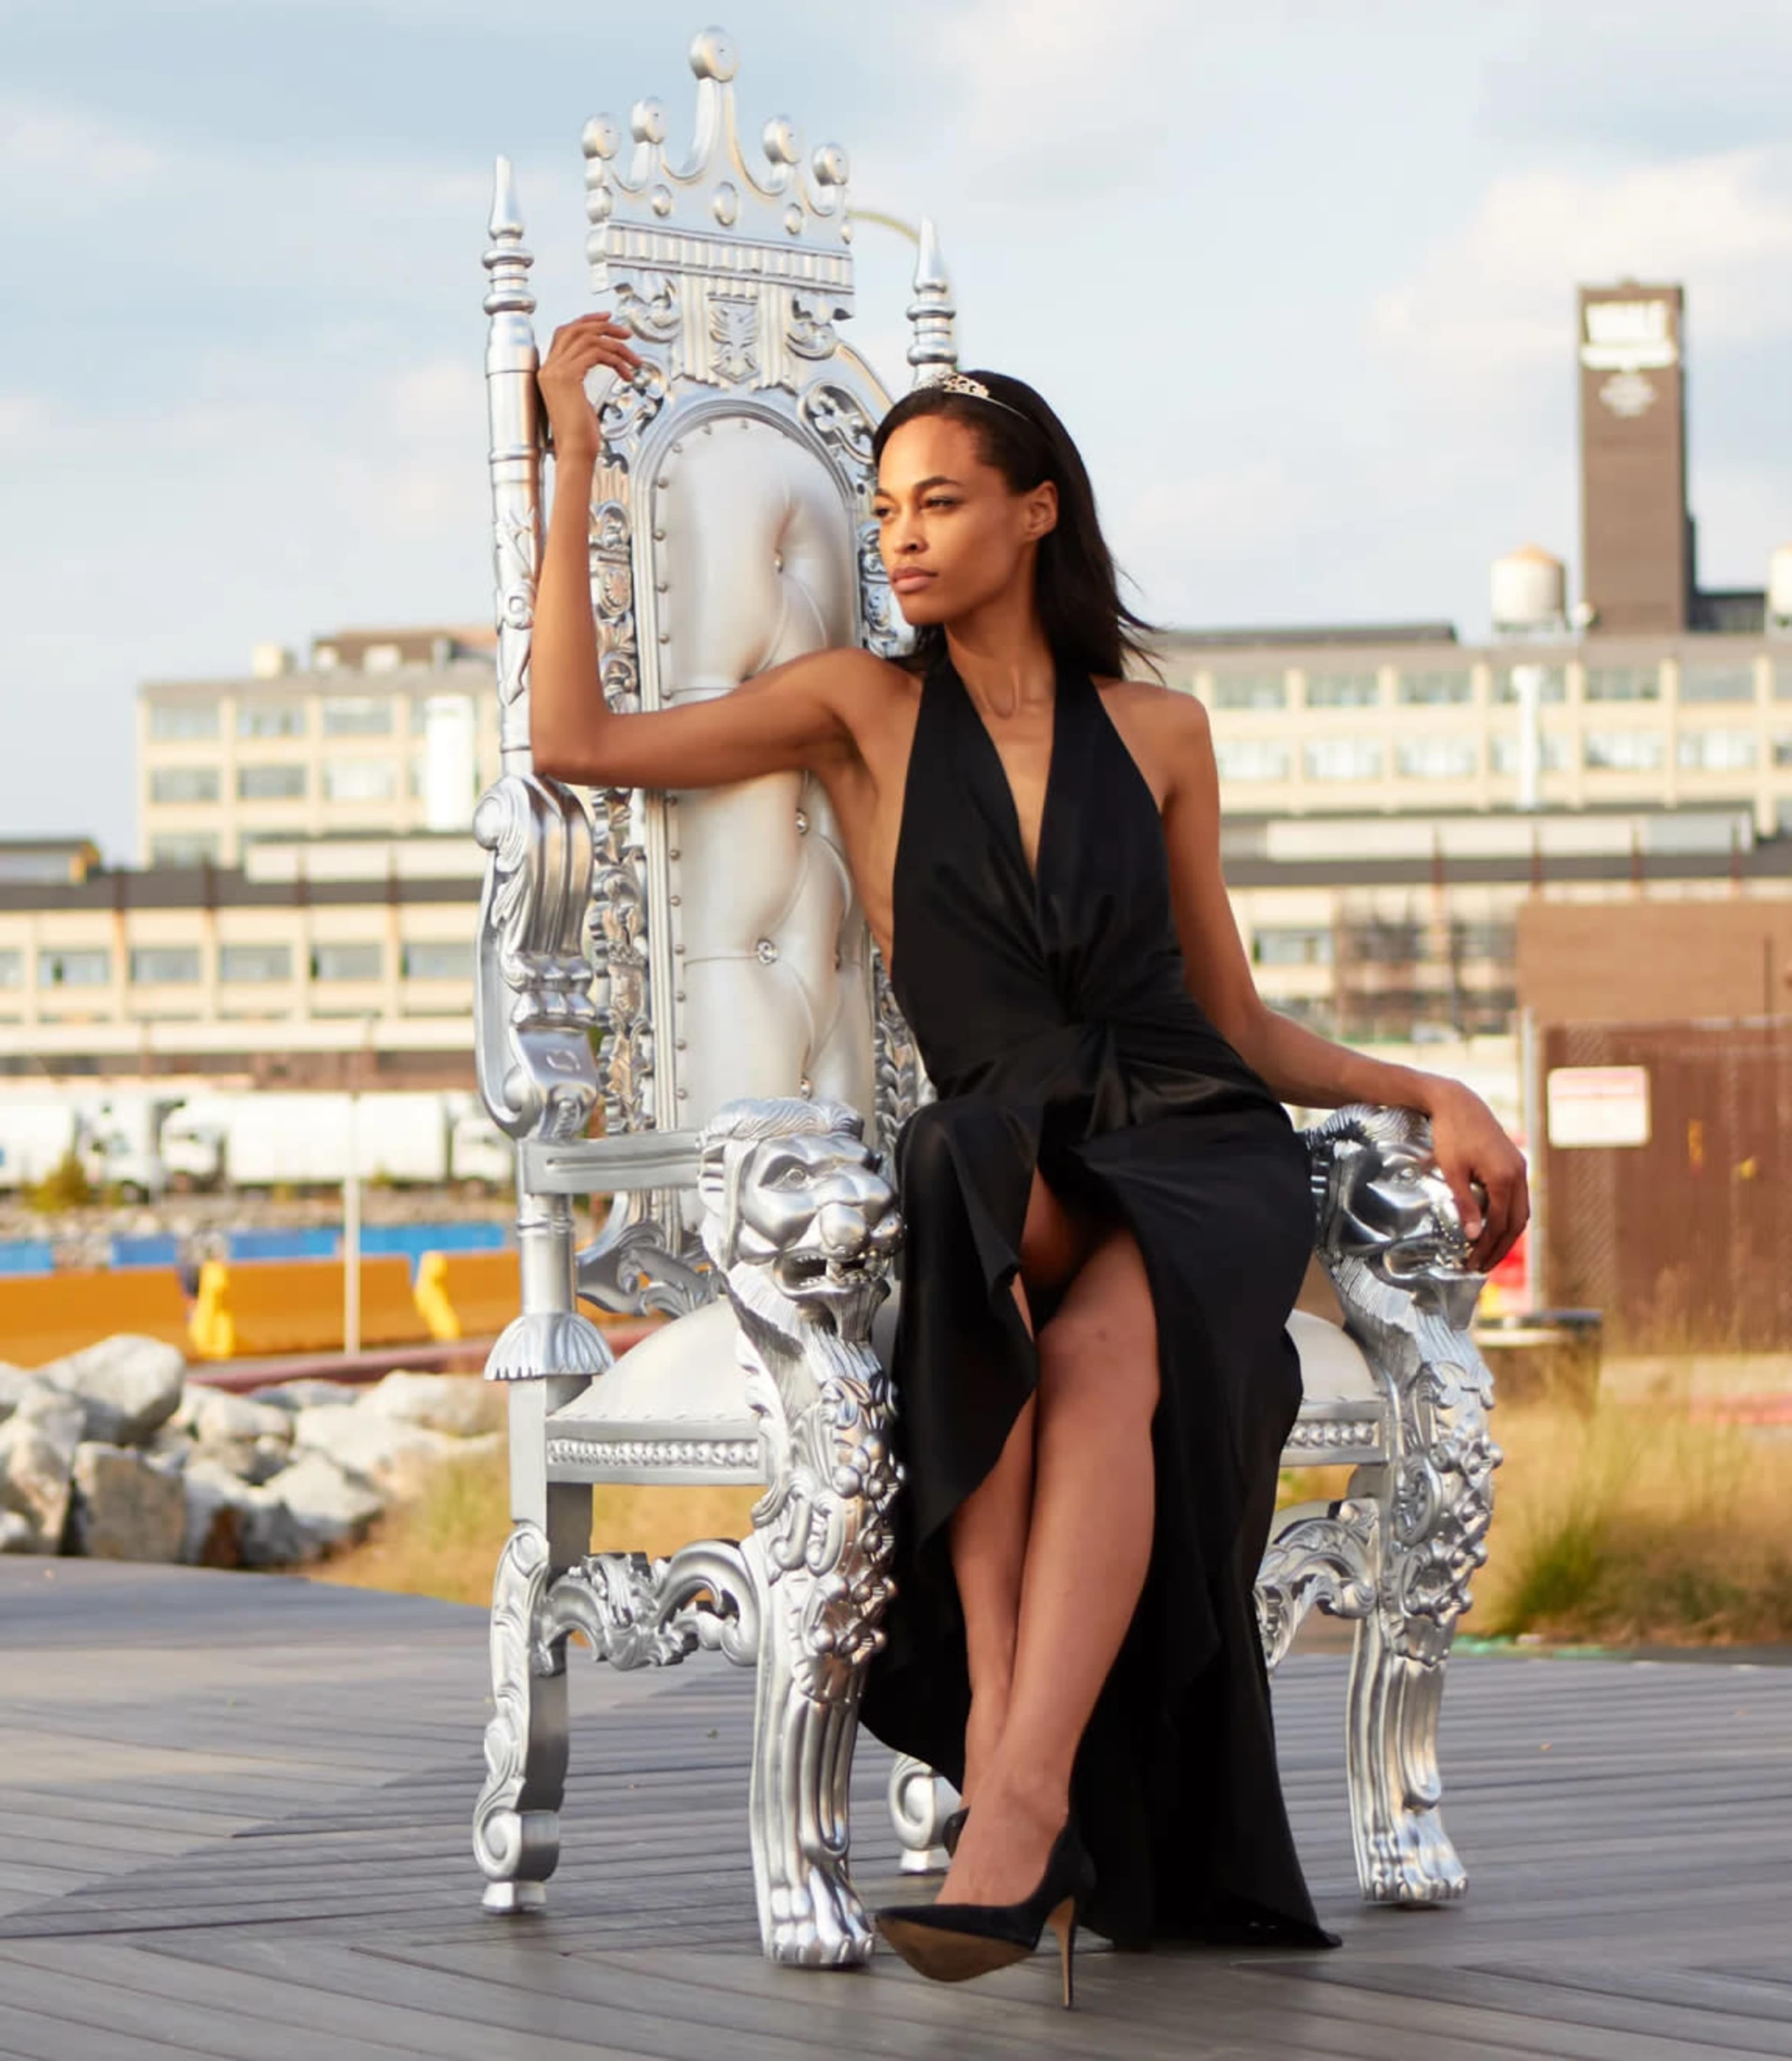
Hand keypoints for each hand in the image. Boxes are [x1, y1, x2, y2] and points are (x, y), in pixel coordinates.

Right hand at [536, 313, 643, 465]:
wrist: (575, 453)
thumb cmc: (580, 435)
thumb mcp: (579, 400)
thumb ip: (580, 377)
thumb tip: (598, 359)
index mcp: (548, 372)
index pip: (564, 334)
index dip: (585, 323)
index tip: (607, 321)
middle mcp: (548, 368)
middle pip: (574, 329)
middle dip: (603, 327)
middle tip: (626, 334)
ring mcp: (555, 371)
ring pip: (588, 339)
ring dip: (616, 346)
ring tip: (634, 360)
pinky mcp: (568, 377)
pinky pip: (595, 353)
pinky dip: (615, 359)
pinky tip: (626, 374)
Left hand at [1421, 1077, 1529, 1273]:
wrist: (1458, 1102)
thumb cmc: (1450, 1135)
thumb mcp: (1452, 1171)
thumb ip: (1465, 1204)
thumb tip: (1474, 1236)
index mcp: (1504, 1177)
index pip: (1499, 1224)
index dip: (1486, 1246)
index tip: (1471, 1263)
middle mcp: (1518, 1174)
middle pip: (1515, 1223)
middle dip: (1500, 1248)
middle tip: (1481, 1267)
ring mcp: (1520, 1168)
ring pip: (1520, 1212)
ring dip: (1506, 1235)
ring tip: (1489, 1254)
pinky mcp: (1514, 1163)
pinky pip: (1517, 1199)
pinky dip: (1508, 1217)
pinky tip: (1495, 1228)